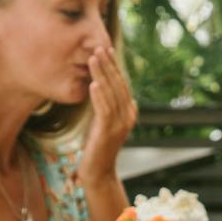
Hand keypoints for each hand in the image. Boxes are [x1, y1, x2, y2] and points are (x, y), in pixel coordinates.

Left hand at [79, 47, 136, 179]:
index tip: (105, 49)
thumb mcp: (104, 123)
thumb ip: (108, 108)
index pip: (121, 84)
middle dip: (108, 65)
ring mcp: (120, 125)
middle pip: (118, 85)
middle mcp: (128, 116)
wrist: (98, 173)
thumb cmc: (97, 147)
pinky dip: (99, 96)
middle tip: (99, 47)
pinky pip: (104, 110)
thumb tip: (110, 91)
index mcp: (128, 112)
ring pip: (111, 94)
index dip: (114, 66)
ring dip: (102, 75)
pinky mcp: (108, 133)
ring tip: (93, 58)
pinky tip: (93, 84)